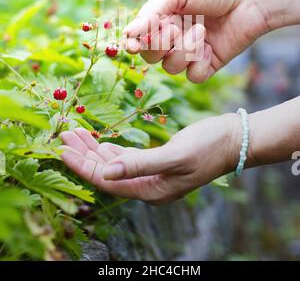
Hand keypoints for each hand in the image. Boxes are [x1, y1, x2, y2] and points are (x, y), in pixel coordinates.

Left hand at [61, 114, 239, 204]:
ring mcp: (151, 173)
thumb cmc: (209, 147)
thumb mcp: (175, 156)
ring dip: (94, 149)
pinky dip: (110, 148)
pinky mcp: (156, 160)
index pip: (106, 181)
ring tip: (74, 131)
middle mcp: (147, 186)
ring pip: (113, 163)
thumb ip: (139, 165)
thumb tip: (104, 174)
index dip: (82, 166)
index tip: (62, 149)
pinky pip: (126, 158)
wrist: (233, 139)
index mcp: (150, 191)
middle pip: (106, 172)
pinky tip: (98, 140)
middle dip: (83, 154)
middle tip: (63, 134)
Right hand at [124, 0, 267, 83]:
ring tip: (202, 31)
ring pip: (171, 68)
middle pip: (150, 57)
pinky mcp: (208, 64)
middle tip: (175, 28)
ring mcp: (190, 52)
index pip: (139, 38)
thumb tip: (128, 33)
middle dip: (160, 45)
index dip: (134, 44)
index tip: (133, 45)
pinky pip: (193, 76)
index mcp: (162, 18)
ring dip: (185, 50)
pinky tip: (210, 47)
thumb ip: (153, 12)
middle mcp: (173, 37)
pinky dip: (200, 64)